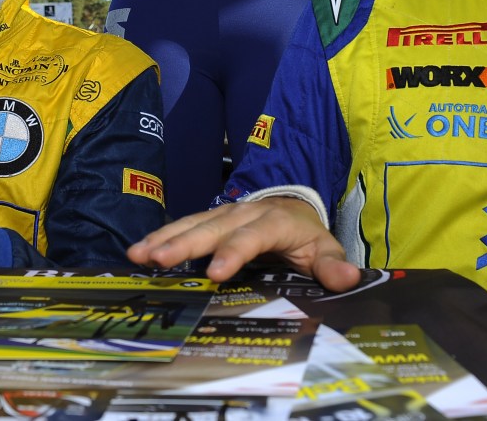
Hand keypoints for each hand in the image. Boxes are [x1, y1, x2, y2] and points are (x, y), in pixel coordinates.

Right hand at [127, 197, 360, 289]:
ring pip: (191, 224)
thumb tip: (347, 278)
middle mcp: (243, 213)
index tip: (215, 273)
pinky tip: (139, 250)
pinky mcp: (209, 219)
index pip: (252, 236)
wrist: (293, 207)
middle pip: (212, 227)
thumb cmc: (306, 235)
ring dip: (164, 238)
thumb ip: (332, 265)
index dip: (233, 252)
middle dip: (184, 243)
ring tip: (138, 254)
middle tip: (157, 260)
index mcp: (273, 221)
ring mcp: (223, 214)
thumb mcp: (325, 248)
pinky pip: (183, 226)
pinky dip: (161, 236)